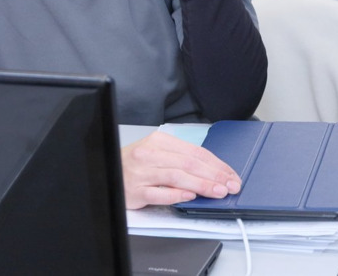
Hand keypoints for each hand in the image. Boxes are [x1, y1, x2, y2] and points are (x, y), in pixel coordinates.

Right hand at [121, 131, 241, 209]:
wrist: (106, 170)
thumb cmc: (135, 164)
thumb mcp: (158, 153)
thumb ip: (181, 159)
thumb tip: (212, 171)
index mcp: (159, 141)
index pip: (194, 151)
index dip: (216, 164)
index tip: (231, 175)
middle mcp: (150, 154)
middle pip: (188, 163)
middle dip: (214, 175)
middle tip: (230, 185)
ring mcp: (142, 173)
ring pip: (177, 176)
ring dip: (201, 185)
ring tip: (217, 192)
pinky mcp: (135, 191)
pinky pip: (159, 193)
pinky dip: (176, 194)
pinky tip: (190, 196)